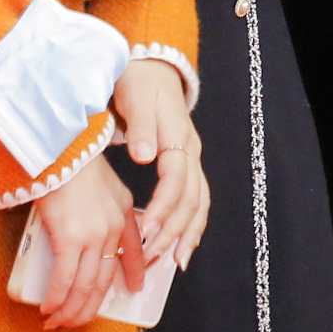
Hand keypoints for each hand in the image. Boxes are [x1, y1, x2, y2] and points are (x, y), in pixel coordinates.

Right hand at [28, 158, 143, 328]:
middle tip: (75, 320)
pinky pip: (65, 280)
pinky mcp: (70, 238)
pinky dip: (56, 298)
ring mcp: (94, 235)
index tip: (134, 290)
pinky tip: (48, 308)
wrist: (59, 148)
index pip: (135, 251)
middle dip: (89, 307)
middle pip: (104, 279)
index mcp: (123, 212)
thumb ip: (101, 205)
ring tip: (58, 321)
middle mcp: (114, 228)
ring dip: (71, 310)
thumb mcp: (100, 182)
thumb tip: (83, 227)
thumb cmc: (72, 161)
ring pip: (85, 287)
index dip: (134, 273)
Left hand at [112, 59, 210, 267]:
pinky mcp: (186, 165)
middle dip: (173, 230)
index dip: (162, 206)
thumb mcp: (134, 95)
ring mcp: (192, 158)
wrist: (152, 68)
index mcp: (177, 135)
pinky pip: (197, 200)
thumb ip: (139, 124)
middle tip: (152, 256)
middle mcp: (190, 150)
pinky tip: (183, 247)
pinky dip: (192, 226)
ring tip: (174, 263)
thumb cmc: (139, 81)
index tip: (145, 229)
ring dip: (187, 234)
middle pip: (191, 197)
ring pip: (199, 202)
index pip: (176, 178)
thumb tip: (144, 155)